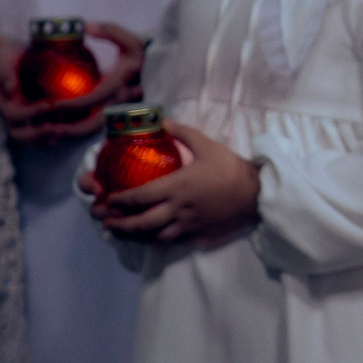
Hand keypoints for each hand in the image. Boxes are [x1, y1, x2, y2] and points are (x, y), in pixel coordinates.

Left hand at [0, 23, 147, 144]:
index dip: (75, 105)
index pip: (95, 99)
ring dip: (72, 133)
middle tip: (48, 128)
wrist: (161, 69)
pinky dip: (78, 130)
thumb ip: (110, 30)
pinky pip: (95, 127)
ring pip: (94, 129)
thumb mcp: (131, 40)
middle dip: (70, 129)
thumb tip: (86, 27)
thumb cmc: (143, 54)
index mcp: (120, 84)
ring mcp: (117, 111)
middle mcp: (119, 102)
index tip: (55, 104)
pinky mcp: (114, 115)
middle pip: (94, 124)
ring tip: (51, 132)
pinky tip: (62, 128)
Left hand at [86, 120, 250, 243]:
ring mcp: (187, 226)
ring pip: (153, 237)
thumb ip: (183, 134)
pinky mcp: (198, 236)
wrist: (257, 195)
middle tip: (104, 221)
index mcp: (177, 186)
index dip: (120, 201)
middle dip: (119, 224)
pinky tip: (148, 238)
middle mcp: (178, 209)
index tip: (108, 200)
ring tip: (119, 233)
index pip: (140, 197)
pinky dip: (155, 241)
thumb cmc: (231, 169)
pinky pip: (172, 241)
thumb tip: (163, 121)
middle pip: (141, 223)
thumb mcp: (208, 145)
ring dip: (133, 236)